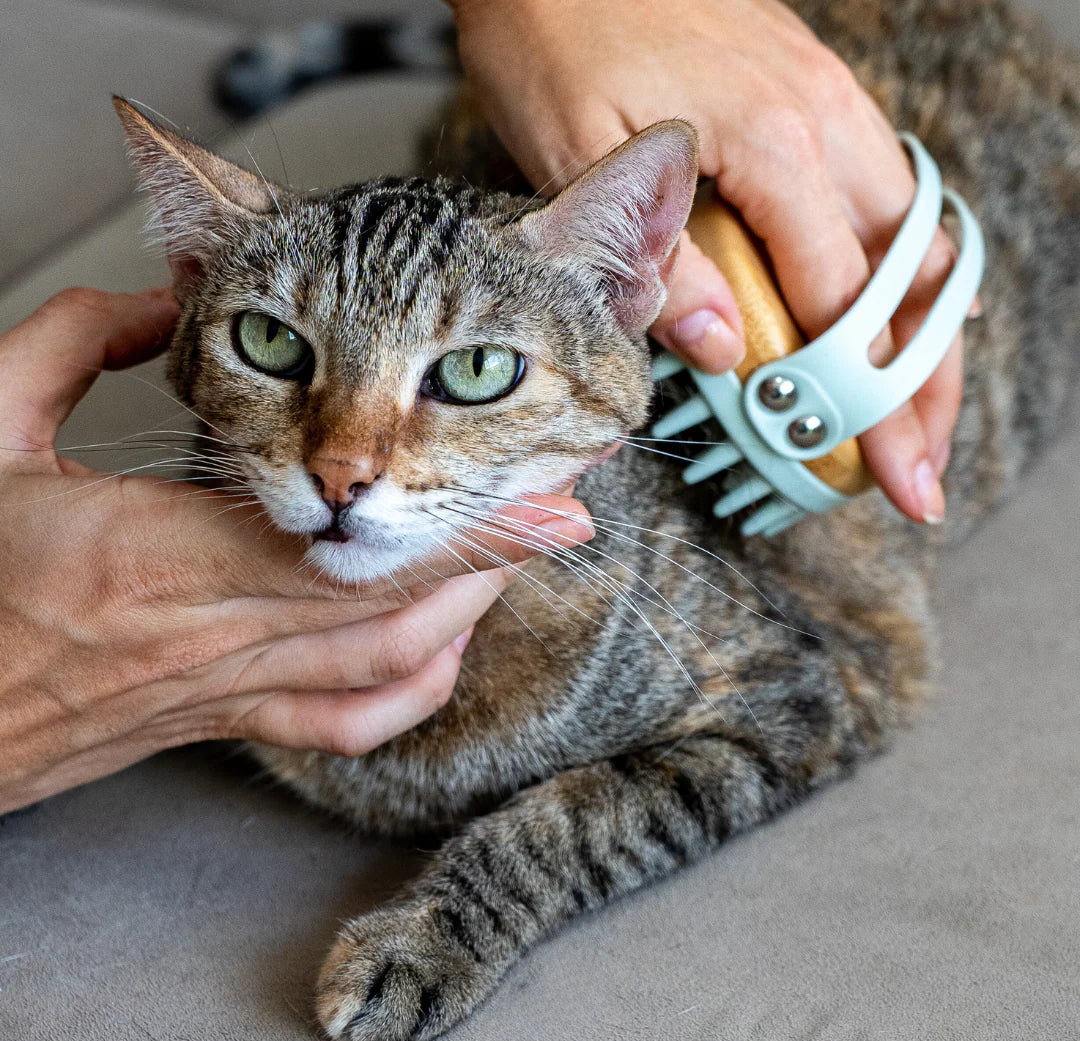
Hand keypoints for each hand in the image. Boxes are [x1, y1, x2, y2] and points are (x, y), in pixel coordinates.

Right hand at [0, 288, 593, 811]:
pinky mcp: (223, 721)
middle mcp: (209, 633)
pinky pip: (344, 725)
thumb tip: (155, 302)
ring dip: (465, 608)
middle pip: (392, 603)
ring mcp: (225, 690)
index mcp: (153, 555)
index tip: (539, 499)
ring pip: (384, 663)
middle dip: (491, 555)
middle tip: (563, 511)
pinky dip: (410, 690)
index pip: (348, 543)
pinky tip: (441, 649)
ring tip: (518, 555)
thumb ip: (67, 347)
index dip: (456, 524)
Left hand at [452, 0, 963, 522]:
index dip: (872, 407)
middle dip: (924, 386)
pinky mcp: (809, 96)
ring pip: (913, 235)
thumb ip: (659, 265)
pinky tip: (886, 312)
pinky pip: (882, 194)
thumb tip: (727, 355)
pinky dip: (896, 270)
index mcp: (773, 147)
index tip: (899, 477)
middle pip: (909, 280)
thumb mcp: (578, 159)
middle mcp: (822, 123)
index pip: (843, 308)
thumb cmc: (556, 34)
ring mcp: (826, 104)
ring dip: (922, 332)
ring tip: (915, 407)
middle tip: (923, 467)